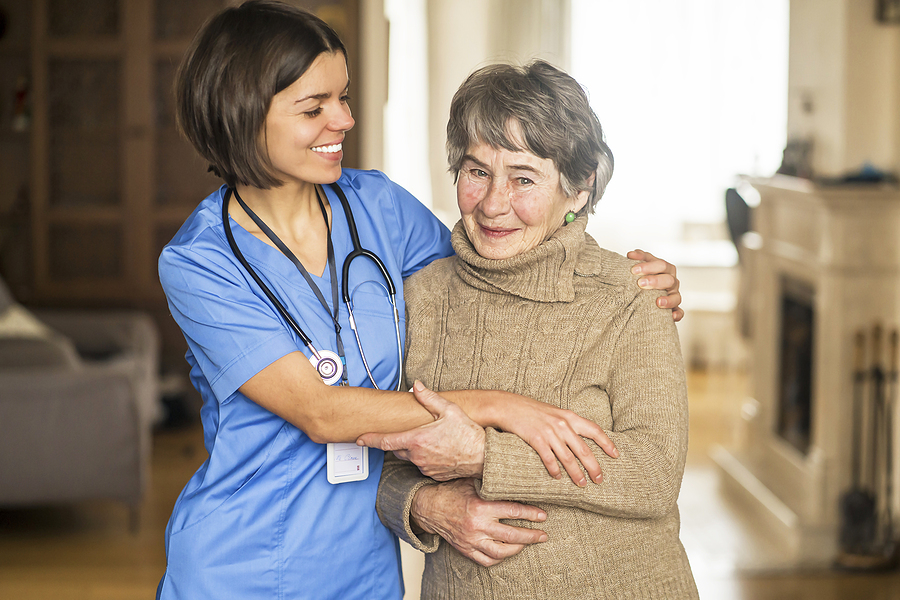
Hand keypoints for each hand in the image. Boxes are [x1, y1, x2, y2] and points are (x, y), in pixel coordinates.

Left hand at [357, 381, 485, 479]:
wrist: (483, 457)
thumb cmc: (467, 433)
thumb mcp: (449, 410)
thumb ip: (429, 398)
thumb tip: (416, 386)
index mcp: (416, 440)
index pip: (385, 441)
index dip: (370, 440)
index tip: (359, 439)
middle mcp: (417, 456)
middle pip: (398, 449)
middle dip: (400, 441)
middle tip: (414, 433)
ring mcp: (424, 468)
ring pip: (411, 458)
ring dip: (414, 449)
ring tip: (433, 440)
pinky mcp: (433, 475)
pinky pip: (422, 466)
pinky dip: (426, 458)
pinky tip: (439, 450)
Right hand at [412, 478, 547, 566]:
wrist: (429, 507)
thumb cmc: (452, 491)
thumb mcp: (472, 481)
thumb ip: (491, 480)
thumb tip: (514, 473)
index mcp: (481, 507)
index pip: (513, 511)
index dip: (531, 514)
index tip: (543, 515)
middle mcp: (477, 526)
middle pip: (512, 535)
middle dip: (532, 536)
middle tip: (543, 535)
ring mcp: (471, 541)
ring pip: (502, 552)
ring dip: (518, 548)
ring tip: (528, 543)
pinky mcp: (466, 550)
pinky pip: (487, 560)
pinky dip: (500, 558)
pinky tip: (508, 552)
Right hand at [487, 394, 616, 486]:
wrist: (508, 406)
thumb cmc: (530, 410)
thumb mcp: (553, 412)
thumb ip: (566, 423)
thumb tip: (579, 438)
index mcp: (569, 416)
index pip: (594, 430)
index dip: (607, 443)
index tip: (616, 455)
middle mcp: (562, 424)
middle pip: (584, 449)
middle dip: (594, 467)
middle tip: (599, 479)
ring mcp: (549, 432)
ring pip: (568, 458)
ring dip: (576, 473)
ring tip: (581, 484)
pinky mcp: (536, 439)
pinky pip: (549, 459)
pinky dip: (554, 470)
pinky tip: (557, 477)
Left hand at [628, 249, 682, 321]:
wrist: (640, 292)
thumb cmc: (640, 276)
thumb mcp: (639, 265)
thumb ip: (637, 258)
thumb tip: (631, 255)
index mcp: (664, 268)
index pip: (660, 264)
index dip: (648, 266)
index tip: (633, 270)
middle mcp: (671, 280)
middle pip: (668, 279)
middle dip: (655, 281)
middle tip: (640, 283)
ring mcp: (674, 294)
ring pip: (676, 296)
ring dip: (668, 299)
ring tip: (658, 302)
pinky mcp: (674, 308)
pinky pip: (680, 312)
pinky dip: (677, 314)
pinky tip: (672, 316)